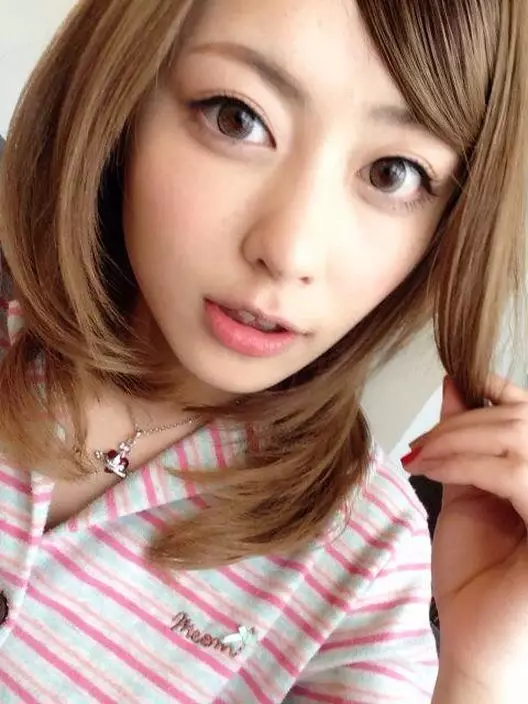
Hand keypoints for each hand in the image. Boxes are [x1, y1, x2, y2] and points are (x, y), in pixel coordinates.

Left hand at [405, 375, 527, 689]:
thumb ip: (466, 443)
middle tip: (424, 442)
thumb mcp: (467, 492)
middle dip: (463, 422)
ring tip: (424, 457)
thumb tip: (455, 387)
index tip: (462, 380)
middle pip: (522, 423)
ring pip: (518, 442)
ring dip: (458, 440)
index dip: (502, 389)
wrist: (476, 639)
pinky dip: (465, 463)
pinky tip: (434, 471)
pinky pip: (513, 474)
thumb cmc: (476, 574)